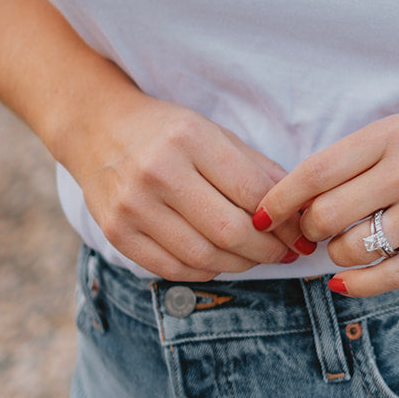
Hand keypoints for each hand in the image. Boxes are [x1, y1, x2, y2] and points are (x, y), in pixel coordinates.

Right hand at [74, 93, 311, 279]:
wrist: (97, 128)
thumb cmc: (165, 130)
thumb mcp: (213, 132)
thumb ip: (255, 167)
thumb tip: (298, 207)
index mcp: (190, 139)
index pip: (251, 192)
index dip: (284, 220)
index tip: (301, 233)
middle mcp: (159, 172)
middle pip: (230, 230)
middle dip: (268, 250)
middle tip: (286, 253)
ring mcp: (133, 206)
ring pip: (204, 255)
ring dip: (240, 264)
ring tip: (256, 258)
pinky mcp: (116, 233)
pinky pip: (172, 268)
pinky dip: (205, 270)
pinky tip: (220, 260)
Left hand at [253, 111, 398, 297]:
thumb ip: (358, 161)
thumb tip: (297, 201)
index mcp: (391, 133)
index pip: (316, 170)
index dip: (279, 199)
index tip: (259, 216)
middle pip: (326, 213)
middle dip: (309, 231)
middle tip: (313, 234)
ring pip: (353, 248)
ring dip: (338, 256)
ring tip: (347, 248)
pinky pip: (389, 276)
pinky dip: (357, 285)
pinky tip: (345, 283)